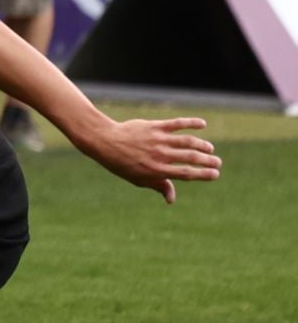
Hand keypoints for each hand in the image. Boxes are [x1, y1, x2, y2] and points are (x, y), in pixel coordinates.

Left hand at [74, 116, 221, 203]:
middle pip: (190, 157)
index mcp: (156, 170)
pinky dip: (192, 123)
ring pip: (187, 141)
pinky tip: (203, 124)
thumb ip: (158, 186)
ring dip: (202, 144)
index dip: (203, 174)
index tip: (215, 174)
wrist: (105, 141)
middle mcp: (160, 155)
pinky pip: (177, 124)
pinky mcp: (155, 126)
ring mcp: (158, 140)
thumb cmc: (122, 163)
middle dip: (208, 160)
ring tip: (210, 148)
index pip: (186, 173)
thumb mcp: (138, 179)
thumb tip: (171, 200)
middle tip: (217, 162)